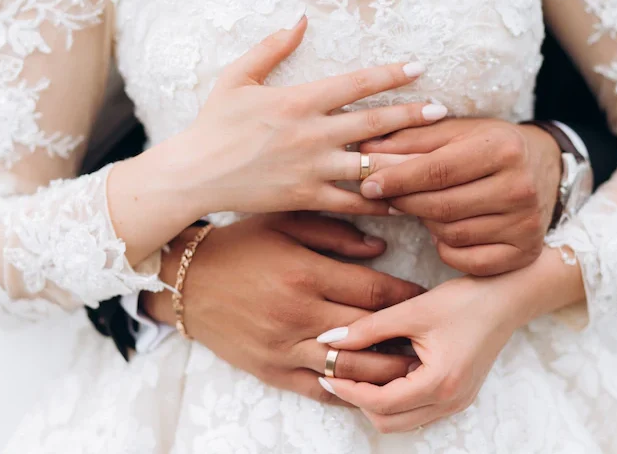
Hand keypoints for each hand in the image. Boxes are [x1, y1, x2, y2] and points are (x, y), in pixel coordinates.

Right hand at [139, 16, 445, 218]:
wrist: (193, 173)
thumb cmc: (214, 124)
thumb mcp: (237, 77)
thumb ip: (272, 48)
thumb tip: (301, 21)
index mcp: (299, 100)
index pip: (356, 83)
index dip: (391, 74)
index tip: (419, 68)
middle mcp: (312, 133)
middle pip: (374, 123)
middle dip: (413, 116)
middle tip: (444, 112)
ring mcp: (312, 168)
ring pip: (370, 165)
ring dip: (406, 162)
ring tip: (436, 161)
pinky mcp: (307, 198)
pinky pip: (351, 203)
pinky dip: (378, 202)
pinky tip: (403, 202)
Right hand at [141, 213, 424, 404]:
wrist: (186, 281)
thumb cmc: (239, 245)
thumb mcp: (284, 222)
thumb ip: (335, 233)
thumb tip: (381, 248)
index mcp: (304, 273)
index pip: (372, 292)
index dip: (406, 296)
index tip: (425, 296)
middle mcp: (297, 314)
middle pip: (369, 334)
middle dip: (405, 337)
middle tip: (431, 336)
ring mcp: (283, 347)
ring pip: (349, 370)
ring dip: (386, 372)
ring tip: (413, 368)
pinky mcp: (270, 370)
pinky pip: (317, 390)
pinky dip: (347, 393)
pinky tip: (370, 389)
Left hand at [317, 248, 584, 431]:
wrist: (508, 298)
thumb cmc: (465, 300)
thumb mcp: (412, 310)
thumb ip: (368, 328)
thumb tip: (329, 339)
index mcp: (439, 382)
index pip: (381, 403)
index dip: (349, 390)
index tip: (327, 371)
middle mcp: (450, 401)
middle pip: (389, 422)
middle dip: (359, 401)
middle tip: (338, 373)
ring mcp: (456, 402)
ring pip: (402, 421)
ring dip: (376, 402)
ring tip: (357, 372)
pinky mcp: (458, 396)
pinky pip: (417, 411)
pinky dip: (396, 399)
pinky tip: (385, 371)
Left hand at [360, 118, 560, 274]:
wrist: (543, 168)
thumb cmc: (488, 147)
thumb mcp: (455, 132)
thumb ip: (411, 140)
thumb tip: (365, 152)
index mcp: (502, 149)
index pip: (436, 171)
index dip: (396, 180)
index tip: (368, 184)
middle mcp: (520, 187)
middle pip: (441, 206)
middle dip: (406, 202)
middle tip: (387, 198)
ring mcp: (526, 224)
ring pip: (451, 234)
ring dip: (428, 224)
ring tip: (424, 208)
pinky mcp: (525, 252)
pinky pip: (469, 261)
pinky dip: (448, 250)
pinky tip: (445, 232)